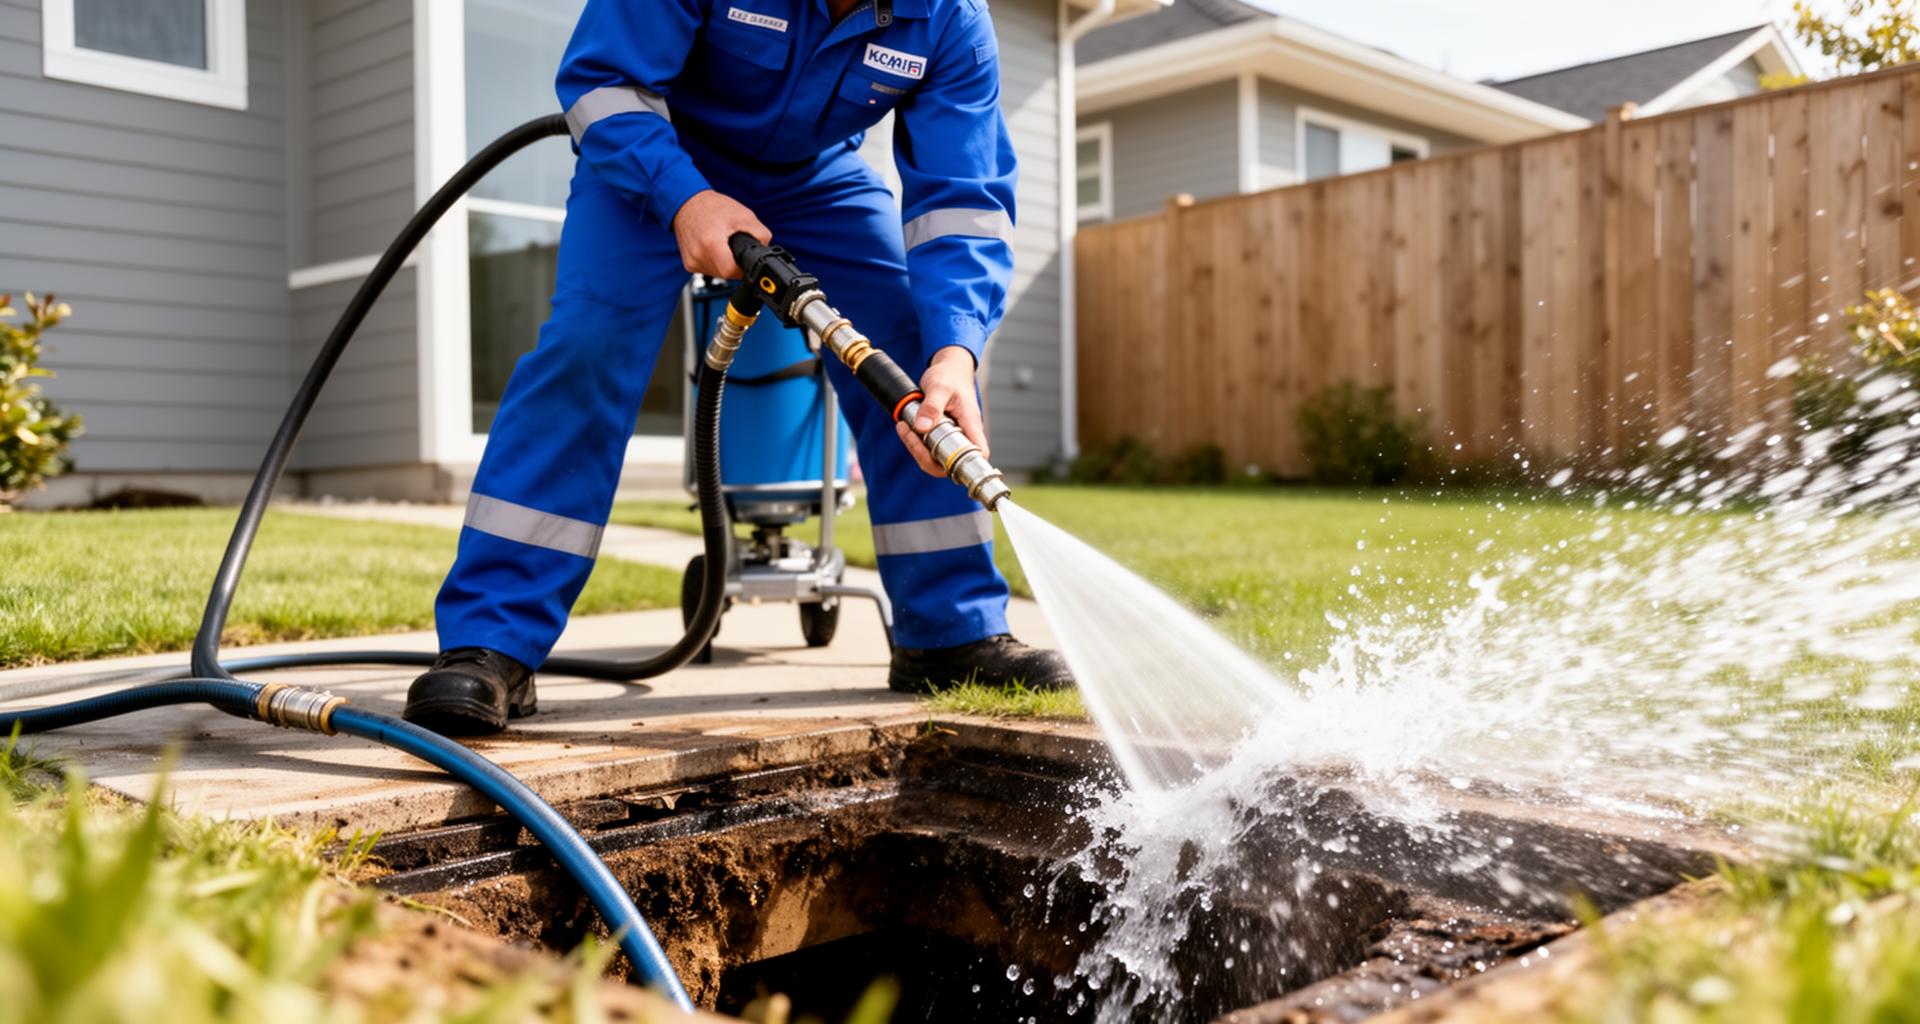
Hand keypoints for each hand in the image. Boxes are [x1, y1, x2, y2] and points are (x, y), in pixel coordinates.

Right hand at [670, 190, 770, 278]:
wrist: (687, 202)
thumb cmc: (713, 207)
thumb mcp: (745, 216)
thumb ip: (761, 234)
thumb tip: (766, 250)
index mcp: (711, 244)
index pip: (732, 272)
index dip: (743, 268)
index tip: (745, 260)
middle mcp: (698, 255)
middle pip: (725, 274)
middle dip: (734, 264)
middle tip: (734, 247)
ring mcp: (691, 261)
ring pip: (717, 274)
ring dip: (724, 264)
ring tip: (722, 244)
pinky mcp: (688, 264)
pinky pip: (708, 270)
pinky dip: (714, 262)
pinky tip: (713, 248)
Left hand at [896, 346, 986, 477]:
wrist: (948, 369)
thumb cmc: (949, 376)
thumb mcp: (939, 387)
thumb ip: (932, 406)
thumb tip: (922, 427)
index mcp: (970, 425)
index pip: (979, 454)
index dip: (963, 463)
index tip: (938, 454)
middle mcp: (964, 435)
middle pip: (950, 464)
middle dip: (924, 456)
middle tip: (909, 435)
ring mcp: (953, 437)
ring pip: (936, 458)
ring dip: (916, 448)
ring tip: (903, 427)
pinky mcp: (941, 436)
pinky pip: (928, 448)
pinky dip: (915, 441)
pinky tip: (905, 426)